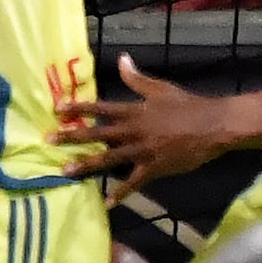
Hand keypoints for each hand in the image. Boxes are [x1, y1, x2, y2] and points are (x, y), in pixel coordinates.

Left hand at [69, 55, 234, 191]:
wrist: (212, 126)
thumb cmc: (187, 105)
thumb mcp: (161, 88)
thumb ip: (137, 78)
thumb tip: (121, 59)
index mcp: (134, 111)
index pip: (100, 109)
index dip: (79, 108)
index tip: (58, 109)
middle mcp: (133, 131)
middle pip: (97, 134)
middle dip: (71, 137)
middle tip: (49, 140)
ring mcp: (142, 151)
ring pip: (109, 158)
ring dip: (86, 165)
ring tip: (65, 171)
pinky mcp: (154, 168)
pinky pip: (133, 182)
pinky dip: (121, 193)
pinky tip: (107, 203)